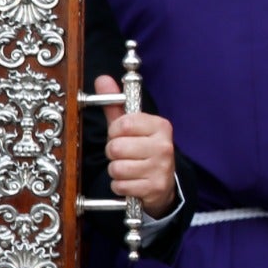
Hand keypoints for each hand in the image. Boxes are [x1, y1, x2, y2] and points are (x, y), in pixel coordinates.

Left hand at [97, 74, 177, 216]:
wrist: (162, 184)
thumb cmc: (142, 151)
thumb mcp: (130, 127)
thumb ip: (116, 103)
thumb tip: (102, 79)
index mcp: (160, 126)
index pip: (123, 124)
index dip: (114, 132)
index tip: (121, 135)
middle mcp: (164, 146)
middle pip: (117, 147)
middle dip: (113, 153)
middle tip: (124, 155)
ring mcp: (161, 168)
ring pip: (117, 168)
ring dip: (116, 171)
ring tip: (128, 168)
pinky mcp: (156, 187)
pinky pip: (121, 185)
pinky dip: (120, 186)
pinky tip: (131, 182)